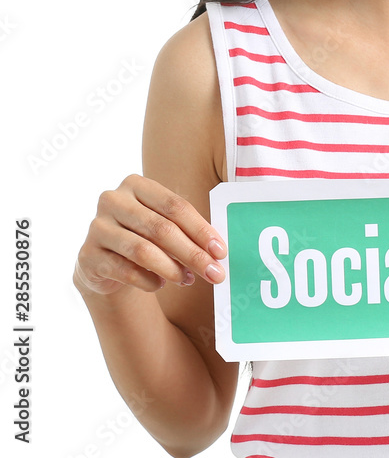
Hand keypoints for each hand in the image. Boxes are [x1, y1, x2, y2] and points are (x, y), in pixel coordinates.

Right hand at [74, 174, 226, 296]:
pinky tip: (161, 284)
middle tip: (213, 273)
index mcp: (136, 184)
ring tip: (188, 280)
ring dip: (172, 269)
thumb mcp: (162, 224)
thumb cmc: (142, 236)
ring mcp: (97, 227)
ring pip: (143, 250)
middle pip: (162, 229)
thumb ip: (186, 230)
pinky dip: (148, 280)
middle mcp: (113, 200)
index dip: (201, 230)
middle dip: (192, 254)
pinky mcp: (88, 255)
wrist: (103, 260)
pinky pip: (124, 270)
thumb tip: (217, 251)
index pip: (175, 206)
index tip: (220, 251)